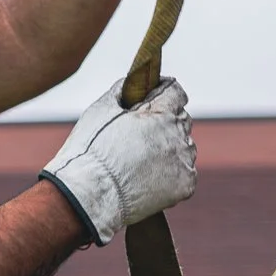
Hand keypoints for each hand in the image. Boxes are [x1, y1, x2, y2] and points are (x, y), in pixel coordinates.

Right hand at [38, 76, 195, 244]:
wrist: (90, 196)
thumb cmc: (90, 152)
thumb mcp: (101, 110)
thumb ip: (123, 89)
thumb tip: (135, 79)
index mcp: (161, 113)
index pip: (176, 92)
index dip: (164, 93)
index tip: (154, 98)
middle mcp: (178, 136)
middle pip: (181, 120)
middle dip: (165, 122)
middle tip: (141, 136)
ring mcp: (184, 162)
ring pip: (185, 147)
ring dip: (170, 149)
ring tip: (143, 161)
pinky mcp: (185, 185)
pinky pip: (186, 172)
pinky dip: (173, 174)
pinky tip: (150, 178)